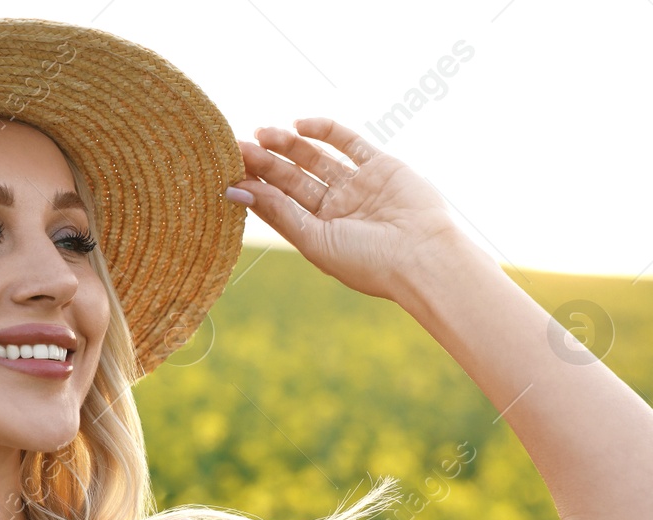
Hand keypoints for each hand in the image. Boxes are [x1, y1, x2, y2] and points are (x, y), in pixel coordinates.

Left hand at [230, 117, 465, 302]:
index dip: (255, 187)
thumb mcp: (314, 239)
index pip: (278, 204)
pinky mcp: (379, 166)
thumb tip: (237, 192)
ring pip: (315, 158)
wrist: (423, 255)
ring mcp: (357, 185)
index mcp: (317, 232)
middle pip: (292, 178)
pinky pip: (348, 142)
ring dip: (288, 145)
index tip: (229, 172)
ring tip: (263, 133)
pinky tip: (299, 125)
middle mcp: (335, 209)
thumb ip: (279, 212)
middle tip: (239, 145)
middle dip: (265, 162)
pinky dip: (325, 130)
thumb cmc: (366, 260)